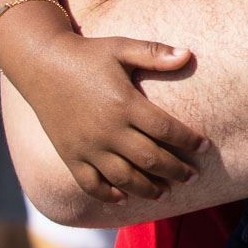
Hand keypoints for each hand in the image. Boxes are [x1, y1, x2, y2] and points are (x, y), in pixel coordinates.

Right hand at [10, 31, 206, 203]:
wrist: (42, 64)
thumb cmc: (88, 55)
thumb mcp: (122, 48)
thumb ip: (155, 53)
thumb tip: (188, 54)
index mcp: (125, 104)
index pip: (166, 130)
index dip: (188, 141)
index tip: (205, 148)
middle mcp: (108, 130)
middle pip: (150, 159)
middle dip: (175, 171)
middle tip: (193, 178)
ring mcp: (87, 146)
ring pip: (123, 177)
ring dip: (147, 189)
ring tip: (165, 193)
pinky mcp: (69, 155)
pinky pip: (90, 183)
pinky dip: (107, 194)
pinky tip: (122, 199)